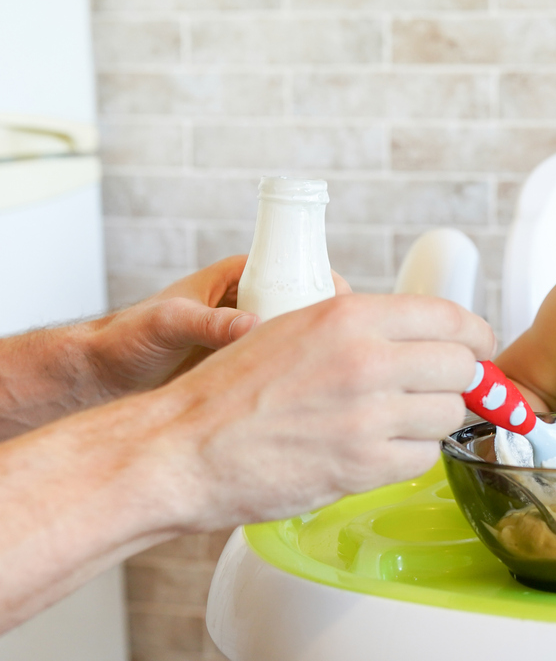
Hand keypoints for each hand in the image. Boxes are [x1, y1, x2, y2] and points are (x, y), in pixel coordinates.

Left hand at [87, 255, 350, 397]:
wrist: (102, 377)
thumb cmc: (126, 339)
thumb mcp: (169, 325)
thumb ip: (210, 324)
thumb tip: (255, 327)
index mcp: (238, 275)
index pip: (297, 266)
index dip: (326, 282)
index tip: (346, 305)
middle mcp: (249, 301)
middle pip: (306, 304)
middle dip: (329, 322)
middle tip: (349, 345)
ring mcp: (249, 334)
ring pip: (299, 337)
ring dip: (315, 352)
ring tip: (334, 373)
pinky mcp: (246, 366)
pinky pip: (282, 365)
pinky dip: (297, 376)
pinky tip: (310, 394)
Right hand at [148, 293, 493, 529]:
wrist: (183, 449)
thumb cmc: (232, 392)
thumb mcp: (298, 328)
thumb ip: (362, 327)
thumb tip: (421, 333)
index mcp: (351, 316)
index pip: (450, 318)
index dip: (475, 336)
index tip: (479, 348)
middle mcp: (367, 360)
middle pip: (460, 367)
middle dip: (457, 380)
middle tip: (438, 390)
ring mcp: (368, 415)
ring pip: (448, 414)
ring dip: (432, 420)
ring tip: (395, 422)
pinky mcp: (364, 465)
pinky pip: (424, 456)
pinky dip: (410, 455)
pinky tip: (378, 449)